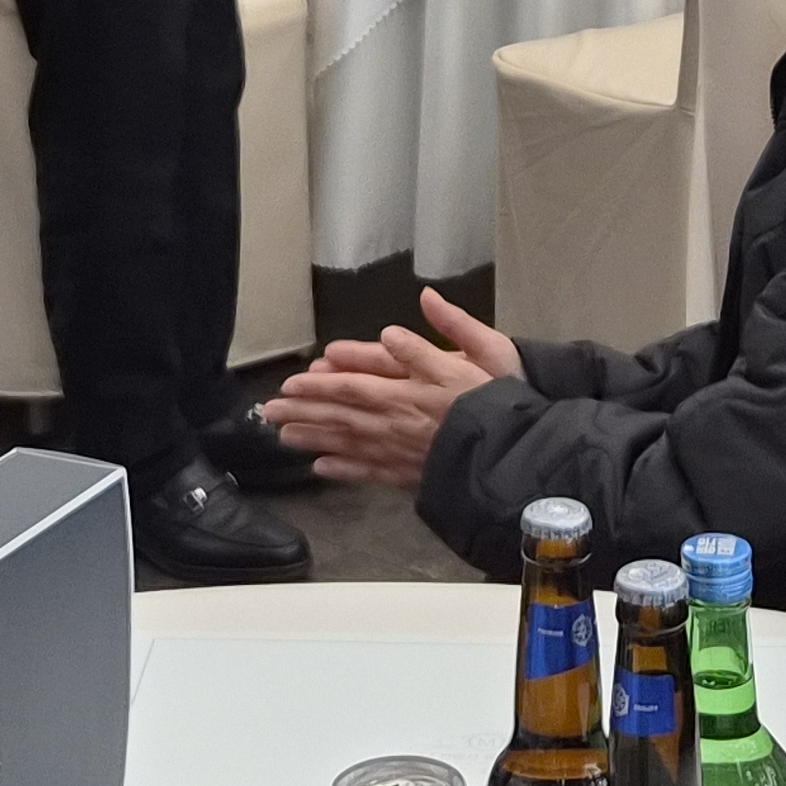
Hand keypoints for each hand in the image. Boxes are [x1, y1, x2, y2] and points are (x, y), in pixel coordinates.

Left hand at [261, 289, 521, 487]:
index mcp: (410, 389)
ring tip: (283, 435)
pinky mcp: (410, 474)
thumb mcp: (483, 352)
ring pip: (348, 442)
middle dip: (303, 411)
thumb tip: (413, 311)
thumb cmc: (500, 401)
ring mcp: (400, 450)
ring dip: (313, 438)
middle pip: (341, 414)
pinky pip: (370, 472)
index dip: (322, 383)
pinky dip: (344, 470)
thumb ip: (444, 333)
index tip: (293, 382)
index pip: (355, 383)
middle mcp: (397, 420)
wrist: (515, 453)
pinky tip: (321, 468)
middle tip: (269, 411)